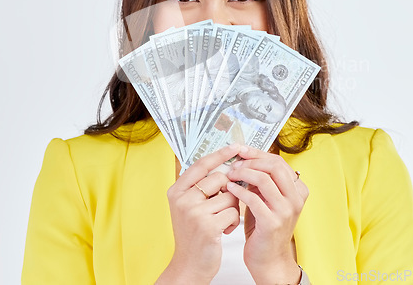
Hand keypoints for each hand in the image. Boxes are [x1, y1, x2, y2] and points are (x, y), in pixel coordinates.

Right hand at [156, 144, 240, 284]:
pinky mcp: (207, 226)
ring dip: (232, 208)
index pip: (202, 164)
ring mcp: (194, 212)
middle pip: (220, 178)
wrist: (188, 266)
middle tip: (222, 205)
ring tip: (220, 221)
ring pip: (230, 196)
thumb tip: (226, 164)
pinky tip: (223, 231)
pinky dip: (233, 222)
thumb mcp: (189, 206)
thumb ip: (201, 186)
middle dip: (229, 190)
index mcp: (176, 190)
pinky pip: (233, 212)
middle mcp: (182, 199)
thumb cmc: (193, 233)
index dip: (220, 154)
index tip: (236, 146)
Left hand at [226, 145, 308, 284]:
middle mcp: (296, 199)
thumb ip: (262, 180)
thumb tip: (244, 158)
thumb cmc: (264, 227)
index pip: (278, 161)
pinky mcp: (272, 223)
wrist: (268, 259)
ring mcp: (286, 211)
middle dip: (251, 161)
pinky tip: (229, 189)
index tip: (241, 150)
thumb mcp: (267, 198)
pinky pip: (253, 199)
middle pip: (274, 166)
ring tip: (230, 175)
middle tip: (234, 164)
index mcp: (298, 190)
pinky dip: (239, 190)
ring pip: (264, 179)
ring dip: (243, 173)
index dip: (257, 153)